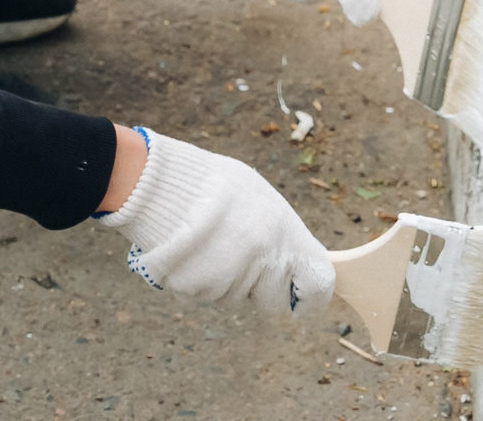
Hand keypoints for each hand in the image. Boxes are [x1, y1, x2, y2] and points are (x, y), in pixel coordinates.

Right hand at [100, 131, 331, 313]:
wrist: (163, 182)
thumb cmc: (214, 185)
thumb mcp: (261, 200)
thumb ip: (280, 236)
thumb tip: (292, 263)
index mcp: (284, 235)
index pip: (319, 283)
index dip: (313, 298)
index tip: (303, 300)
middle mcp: (262, 261)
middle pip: (272, 301)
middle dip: (259, 289)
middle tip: (239, 259)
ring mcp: (230, 279)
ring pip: (236, 299)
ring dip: (226, 281)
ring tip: (210, 244)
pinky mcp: (199, 290)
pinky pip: (206, 297)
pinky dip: (200, 281)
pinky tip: (192, 253)